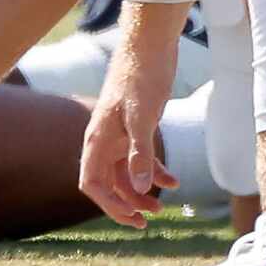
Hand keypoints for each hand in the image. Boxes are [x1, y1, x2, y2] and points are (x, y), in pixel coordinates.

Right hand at [79, 1, 185, 226]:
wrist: (150, 44)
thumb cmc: (142, 76)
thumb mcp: (143, 116)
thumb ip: (141, 153)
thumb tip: (141, 189)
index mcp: (97, 139)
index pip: (92, 183)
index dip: (108, 205)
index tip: (131, 218)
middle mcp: (105, 139)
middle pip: (109, 182)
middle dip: (127, 203)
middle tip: (148, 221)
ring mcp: (120, 133)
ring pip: (126, 172)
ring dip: (141, 191)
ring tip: (161, 208)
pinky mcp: (137, 125)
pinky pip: (141, 157)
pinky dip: (155, 171)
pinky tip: (173, 181)